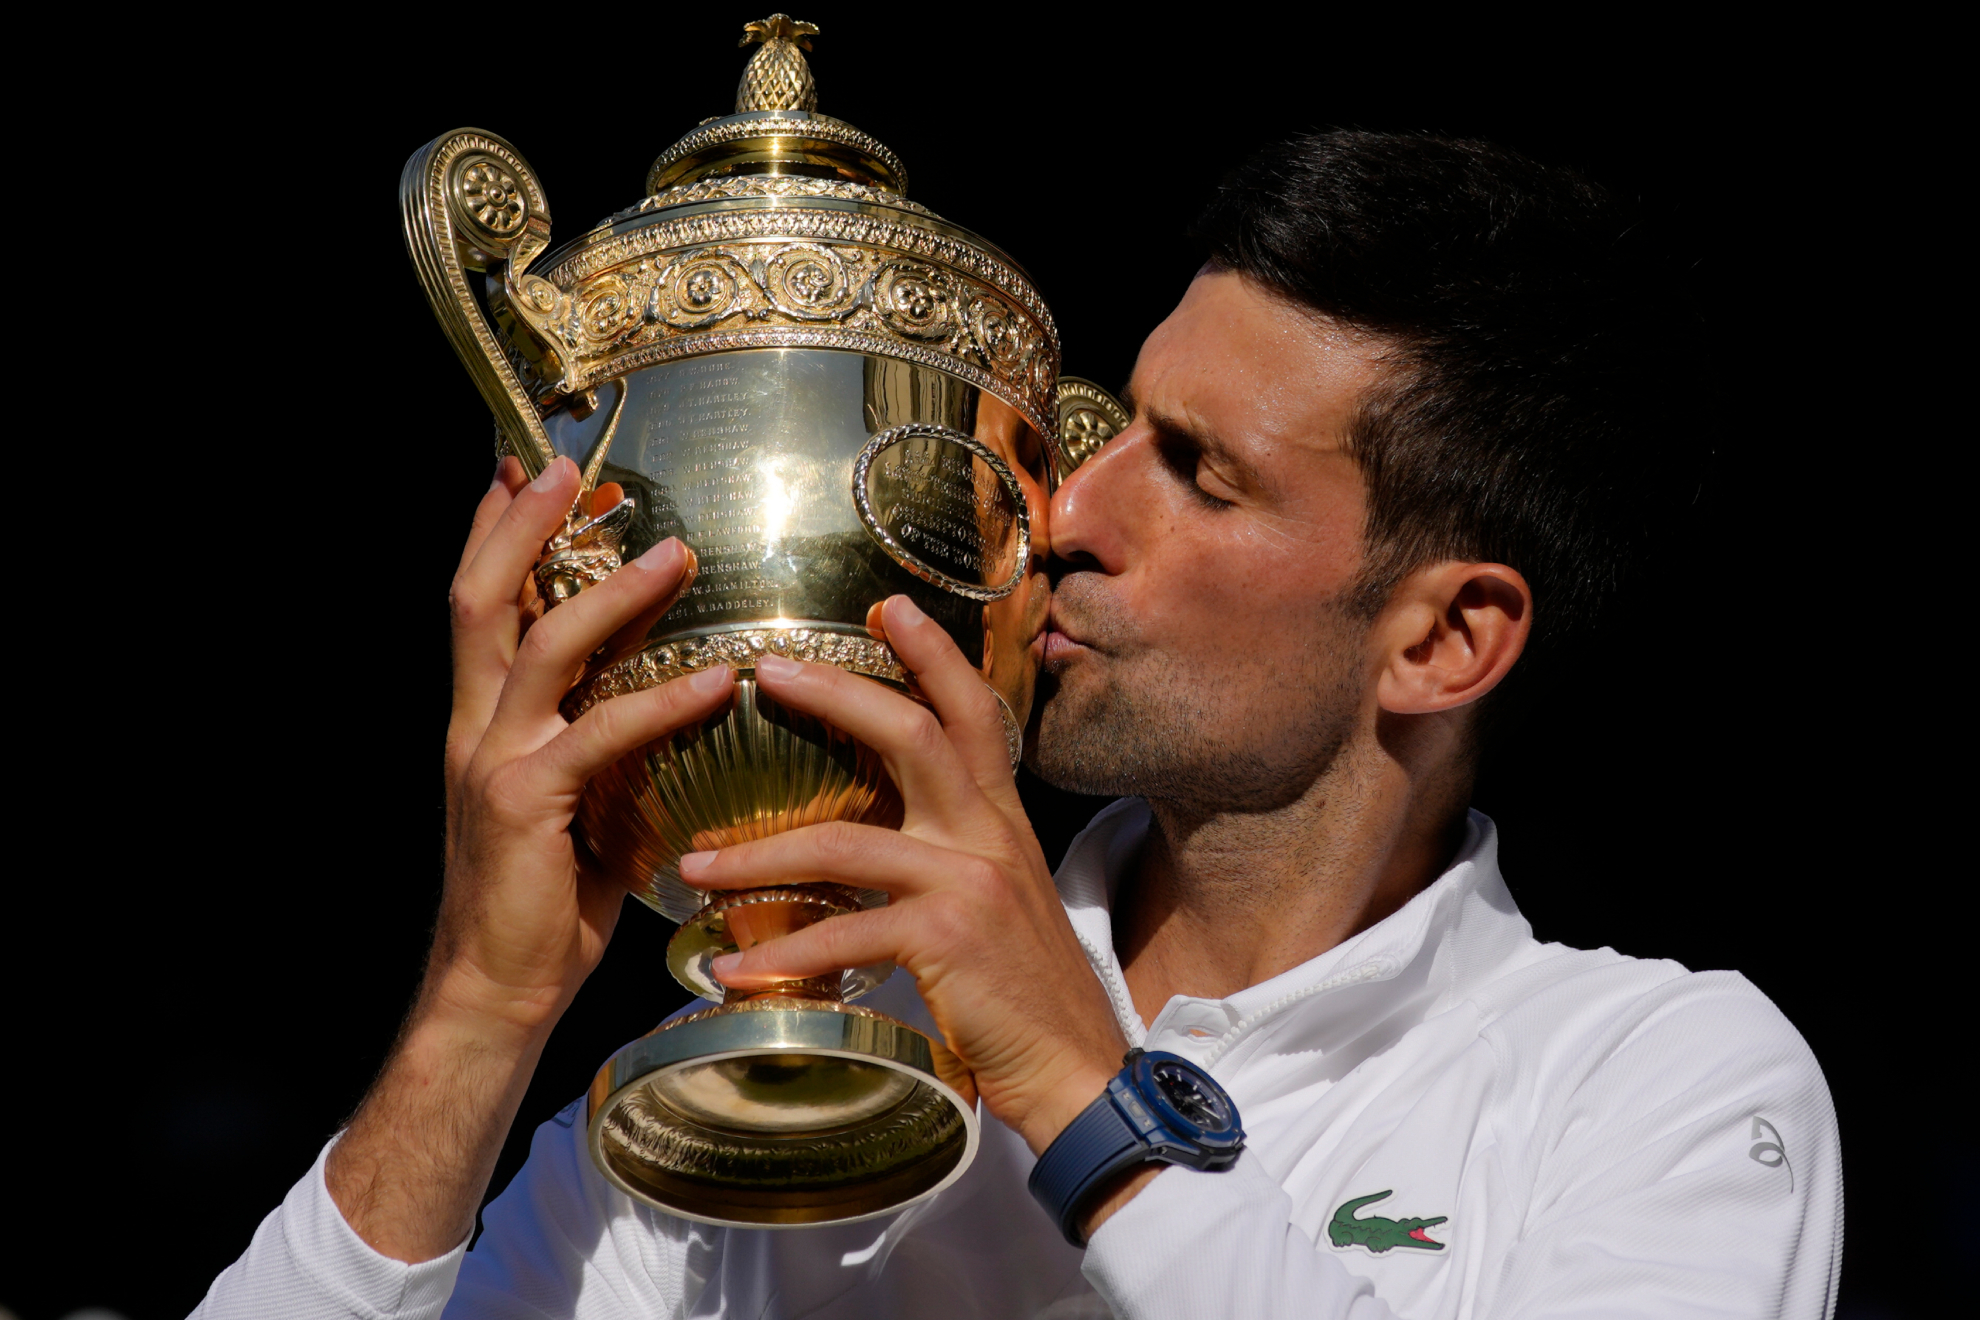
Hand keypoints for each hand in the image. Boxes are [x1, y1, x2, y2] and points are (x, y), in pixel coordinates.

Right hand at [327, 454, 735, 1261]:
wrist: (496, 991)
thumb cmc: (544, 900)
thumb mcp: (574, 800)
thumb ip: (600, 739)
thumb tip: (670, 685)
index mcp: (481, 722)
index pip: (478, 607)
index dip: (491, 534)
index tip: (518, 467)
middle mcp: (475, 729)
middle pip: (481, 601)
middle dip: (520, 528)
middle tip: (564, 466)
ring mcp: (493, 763)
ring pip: (542, 649)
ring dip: (611, 594)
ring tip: (677, 554)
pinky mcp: (526, 806)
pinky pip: (599, 735)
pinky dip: (658, 700)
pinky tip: (713, 679)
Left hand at [678, 593, 1127, 1155]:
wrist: (1076, 1070)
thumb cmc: (1024, 994)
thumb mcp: (1001, 901)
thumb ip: (953, 857)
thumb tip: (882, 839)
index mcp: (1001, 820)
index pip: (970, 713)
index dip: (932, 653)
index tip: (886, 606)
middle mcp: (991, 835)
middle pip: (912, 733)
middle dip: (835, 693)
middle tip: (765, 669)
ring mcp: (970, 882)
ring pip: (847, 839)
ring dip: (758, 853)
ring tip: (695, 863)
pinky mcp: (947, 939)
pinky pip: (842, 933)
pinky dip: (778, 951)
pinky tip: (731, 967)